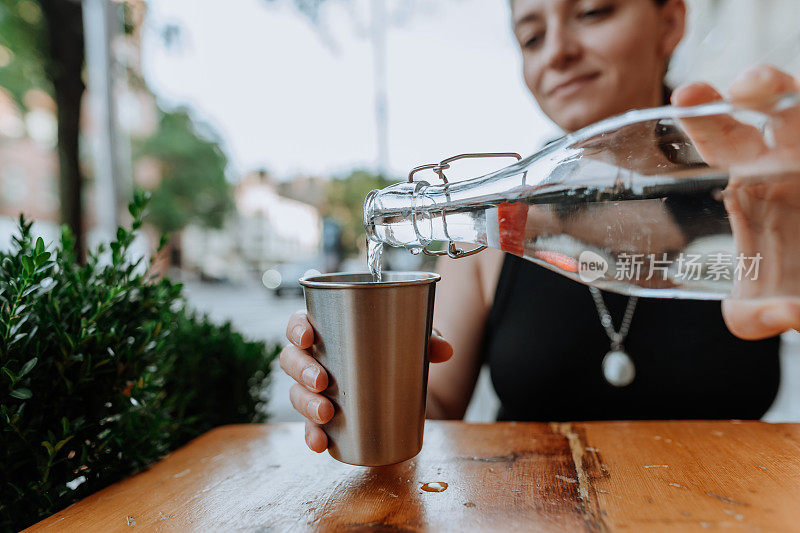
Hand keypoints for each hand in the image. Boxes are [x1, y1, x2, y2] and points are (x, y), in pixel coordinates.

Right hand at [280, 310, 454, 452]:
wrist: (398, 380)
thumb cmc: (394, 348)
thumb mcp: (411, 339)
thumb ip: (427, 339)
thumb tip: (446, 350)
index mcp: (326, 330)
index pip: (298, 324)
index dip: (296, 329)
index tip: (308, 337)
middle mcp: (313, 358)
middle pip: (291, 360)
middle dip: (302, 371)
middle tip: (323, 382)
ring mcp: (314, 389)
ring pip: (297, 393)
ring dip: (306, 404)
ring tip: (326, 413)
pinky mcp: (322, 416)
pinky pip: (310, 426)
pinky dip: (312, 435)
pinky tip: (321, 444)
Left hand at [673, 64, 799, 338]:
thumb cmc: (787, 290)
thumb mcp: (756, 311)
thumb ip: (754, 317)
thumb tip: (785, 315)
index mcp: (748, 183)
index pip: (719, 137)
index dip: (702, 114)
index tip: (684, 98)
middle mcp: (786, 164)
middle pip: (771, 109)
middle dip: (757, 85)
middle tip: (738, 88)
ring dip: (792, 94)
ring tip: (764, 89)